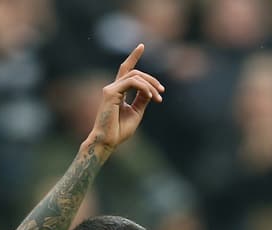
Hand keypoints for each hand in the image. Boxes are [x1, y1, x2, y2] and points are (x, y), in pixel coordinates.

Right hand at [88, 44, 163, 158]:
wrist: (108, 141)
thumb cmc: (119, 130)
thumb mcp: (136, 112)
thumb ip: (142, 99)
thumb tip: (150, 90)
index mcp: (118, 91)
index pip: (126, 70)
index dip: (134, 56)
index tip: (142, 46)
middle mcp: (113, 87)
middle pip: (135, 73)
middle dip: (151, 80)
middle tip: (162, 92)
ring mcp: (110, 88)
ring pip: (135, 76)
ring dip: (151, 86)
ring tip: (159, 98)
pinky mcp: (110, 92)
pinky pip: (132, 83)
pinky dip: (144, 88)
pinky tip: (151, 96)